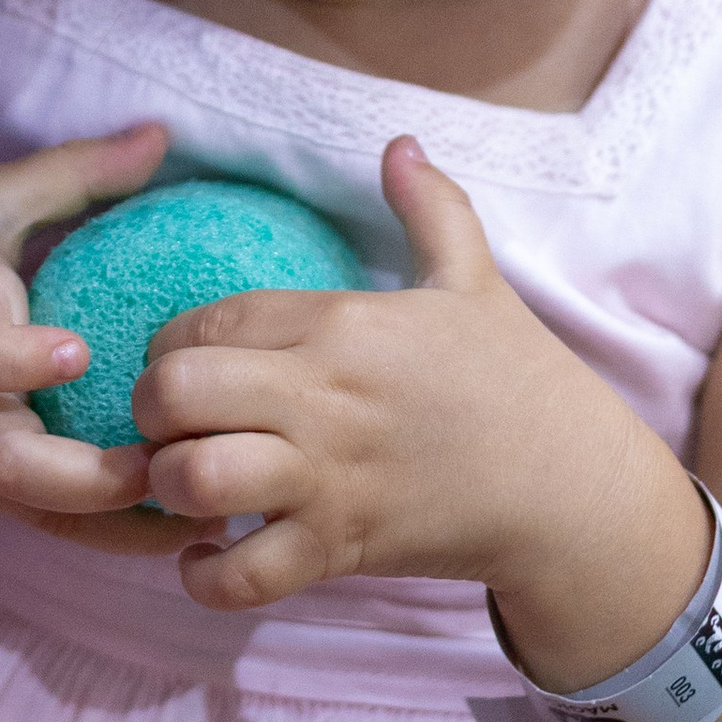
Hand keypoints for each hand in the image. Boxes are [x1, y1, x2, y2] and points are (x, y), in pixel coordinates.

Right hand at [0, 121, 193, 546]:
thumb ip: (75, 174)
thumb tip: (163, 134)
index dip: (16, 357)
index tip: (76, 349)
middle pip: (8, 465)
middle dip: (90, 478)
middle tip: (168, 463)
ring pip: (36, 512)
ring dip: (118, 518)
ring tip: (207, 509)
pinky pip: (46, 525)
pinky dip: (111, 530)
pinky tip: (185, 526)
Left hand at [132, 136, 711, 658]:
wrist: (571, 488)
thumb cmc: (517, 380)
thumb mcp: (475, 281)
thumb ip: (431, 208)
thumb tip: (402, 144)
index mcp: (343, 326)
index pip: (205, 321)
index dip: (172, 343)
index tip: (192, 365)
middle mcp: (323, 399)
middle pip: (174, 393)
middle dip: (149, 411)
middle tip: (172, 425)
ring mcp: (329, 479)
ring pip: (195, 481)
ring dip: (170, 488)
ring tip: (187, 486)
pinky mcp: (341, 547)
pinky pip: (243, 577)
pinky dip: (205, 576)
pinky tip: (207, 554)